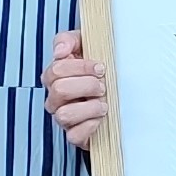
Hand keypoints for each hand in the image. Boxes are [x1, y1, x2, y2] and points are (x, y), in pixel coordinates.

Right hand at [42, 29, 107, 149]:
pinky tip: (101, 119)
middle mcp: (56, 98)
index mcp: (56, 76)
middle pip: (59, 90)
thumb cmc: (98, 71)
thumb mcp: (86, 46)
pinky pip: (74, 135)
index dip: (81, 67)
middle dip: (86, 86)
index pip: (56, 69)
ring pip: (64, 114)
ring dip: (89, 107)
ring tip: (104, 104)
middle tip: (103, 86)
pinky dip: (90, 126)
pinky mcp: (75, 135)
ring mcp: (63, 117)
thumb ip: (70, 40)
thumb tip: (60, 50)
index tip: (100, 67)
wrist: (119, 96)